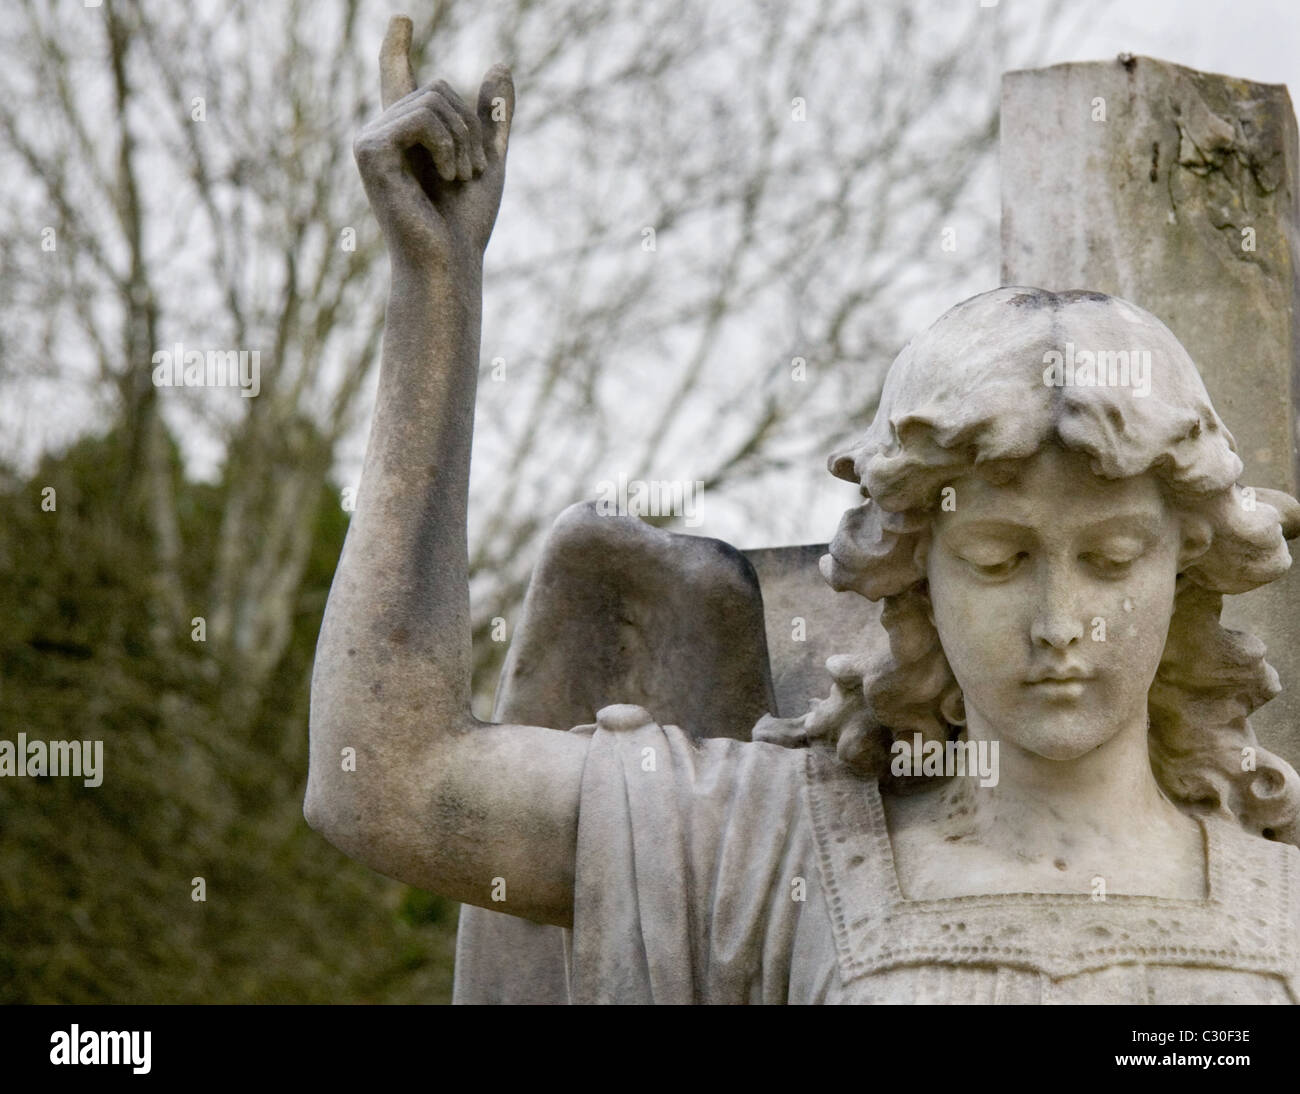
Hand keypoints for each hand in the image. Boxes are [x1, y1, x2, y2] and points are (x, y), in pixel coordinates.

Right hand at [353, 15, 513, 267]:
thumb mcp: (488, 160)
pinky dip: (447, 142)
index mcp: (408, 137)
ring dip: (463, 138)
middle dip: (470, 125)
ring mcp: (371, 141)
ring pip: (432, 98)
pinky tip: (447, 174)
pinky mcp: (370, 151)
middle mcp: (384, 133)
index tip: (403, 20)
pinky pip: (421, 116)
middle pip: (438, 87)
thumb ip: (491, 118)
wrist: (450, 262)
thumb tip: (501, 65)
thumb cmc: (465, 224)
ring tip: (462, 176)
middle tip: (474, 170)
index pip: (398, 80)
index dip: (396, 48)